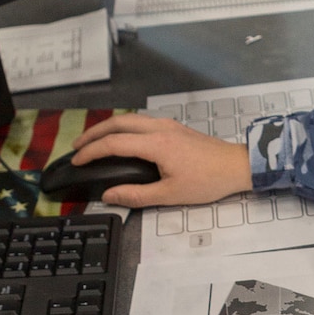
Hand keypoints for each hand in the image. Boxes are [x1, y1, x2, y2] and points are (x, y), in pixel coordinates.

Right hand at [69, 112, 251, 207]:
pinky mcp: (175, 127)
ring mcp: (168, 124)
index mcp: (156, 144)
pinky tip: (120, 139)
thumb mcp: (170, 195)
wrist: (237, 166)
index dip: (91, 152)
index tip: (76, 161)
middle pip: (119, 122)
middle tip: (76, 146)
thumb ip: (136, 195)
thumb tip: (109, 195)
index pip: (114, 143)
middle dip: (94, 132)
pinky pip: (142, 121)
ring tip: (93, 141)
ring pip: (130, 118)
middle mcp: (160, 128)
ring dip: (109, 127)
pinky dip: (123, 127)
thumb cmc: (207, 182)